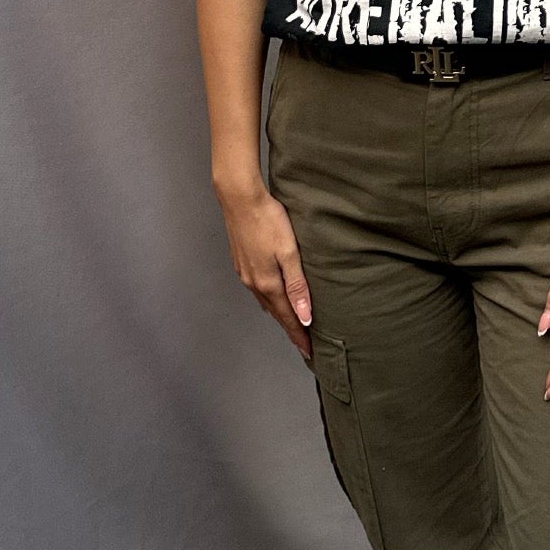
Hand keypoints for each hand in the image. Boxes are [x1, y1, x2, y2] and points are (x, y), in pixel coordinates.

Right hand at [216, 179, 313, 358]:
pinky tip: (274, 295)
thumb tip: (305, 317)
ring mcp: (245, 273)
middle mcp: (254, 283)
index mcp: (268, 283)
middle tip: (304, 343)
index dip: (300, 336)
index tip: (310, 352)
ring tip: (292, 323)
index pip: (288, 318)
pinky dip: (269, 299)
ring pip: (265, 301)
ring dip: (279, 314)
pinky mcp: (241, 262)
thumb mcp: (290, 253)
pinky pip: (257, 289)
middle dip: (290, 329)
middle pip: (276, 313)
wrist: (240, 198)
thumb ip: (298, 285)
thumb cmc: (268, 220)